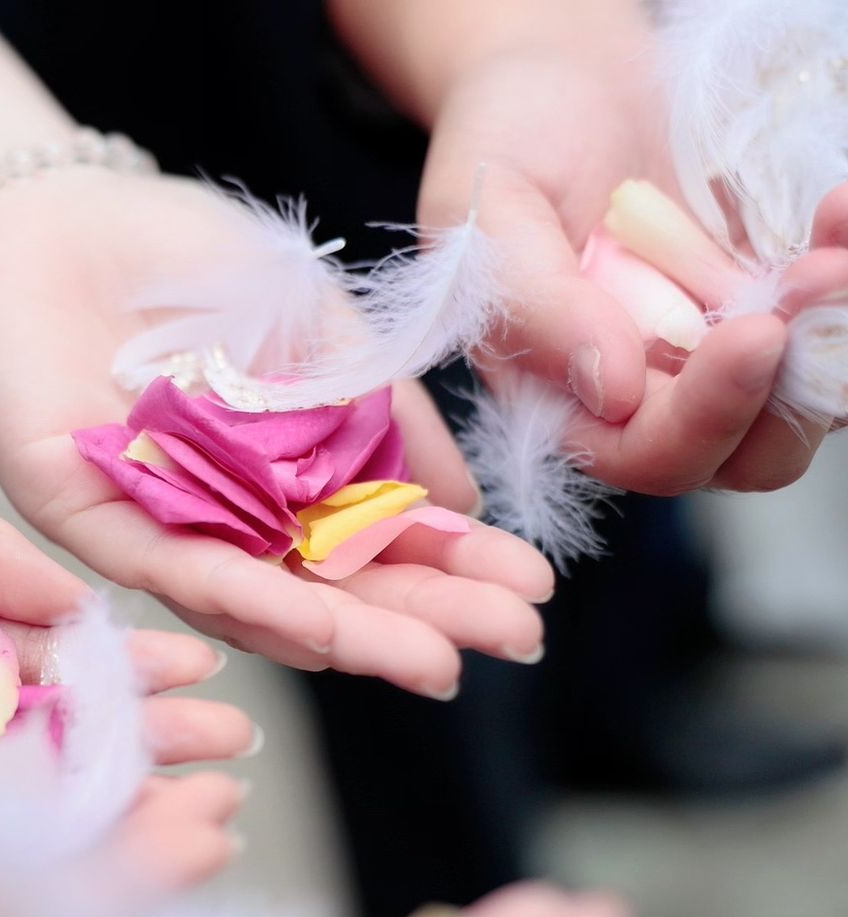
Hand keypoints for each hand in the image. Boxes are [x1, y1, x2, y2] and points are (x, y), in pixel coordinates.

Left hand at [0, 168, 554, 698]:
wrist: (59, 208)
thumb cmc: (188, 260)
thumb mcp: (321, 330)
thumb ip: (385, 414)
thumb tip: (461, 505)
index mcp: (286, 483)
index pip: (378, 545)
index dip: (455, 569)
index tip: (532, 587)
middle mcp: (231, 523)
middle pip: (331, 593)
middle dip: (421, 620)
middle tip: (512, 640)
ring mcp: (162, 528)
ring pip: (260, 603)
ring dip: (349, 635)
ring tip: (436, 658)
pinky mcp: (87, 516)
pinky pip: (170, 568)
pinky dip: (244, 598)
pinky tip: (316, 627)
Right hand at [419, 15, 847, 494]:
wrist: (558, 80)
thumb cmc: (504, 144)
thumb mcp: (487, 216)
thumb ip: (535, 305)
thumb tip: (610, 388)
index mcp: (560, 397)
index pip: (643, 453)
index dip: (705, 417)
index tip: (754, 334)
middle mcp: (641, 391)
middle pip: (742, 453)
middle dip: (792, 388)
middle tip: (816, 280)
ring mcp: (708, 349)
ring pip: (799, 399)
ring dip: (833, 334)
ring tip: (832, 244)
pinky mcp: (759, 299)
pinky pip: (825, 326)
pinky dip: (843, 286)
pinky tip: (837, 212)